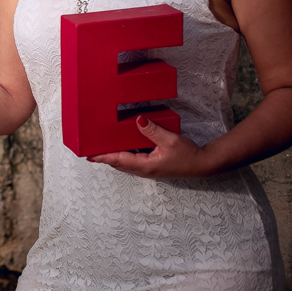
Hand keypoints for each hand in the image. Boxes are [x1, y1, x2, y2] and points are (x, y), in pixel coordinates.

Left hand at [88, 116, 211, 178]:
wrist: (203, 164)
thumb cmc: (188, 154)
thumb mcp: (170, 140)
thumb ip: (152, 130)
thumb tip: (138, 120)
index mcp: (145, 166)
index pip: (118, 160)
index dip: (102, 157)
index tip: (89, 155)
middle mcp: (143, 170)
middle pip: (117, 163)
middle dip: (103, 157)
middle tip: (89, 149)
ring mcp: (147, 170)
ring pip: (124, 163)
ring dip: (112, 157)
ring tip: (100, 148)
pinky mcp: (152, 166)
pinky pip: (132, 161)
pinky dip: (123, 155)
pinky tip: (121, 147)